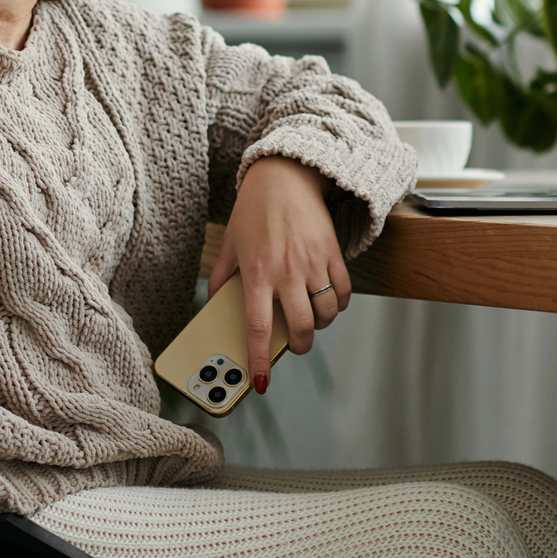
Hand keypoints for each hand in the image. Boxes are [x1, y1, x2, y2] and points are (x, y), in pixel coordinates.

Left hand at [207, 155, 350, 394]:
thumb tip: (213, 305)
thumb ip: (220, 277)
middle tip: (296, 345)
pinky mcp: (332, 253)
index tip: (260, 382)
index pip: (257, 327)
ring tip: (311, 321)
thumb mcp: (230, 243)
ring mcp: (312, 263)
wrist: (286, 175)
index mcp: (256, 273)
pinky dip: (338, 304)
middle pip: (301, 328)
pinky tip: (328, 302)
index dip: (259, 359)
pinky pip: (343, 292)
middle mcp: (286, 272)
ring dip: (320, 325)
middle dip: (300, 346)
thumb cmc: (254, 210)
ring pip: (325, 314)